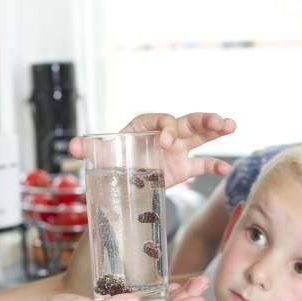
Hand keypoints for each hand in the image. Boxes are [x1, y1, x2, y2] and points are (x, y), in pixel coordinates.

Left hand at [69, 112, 235, 188]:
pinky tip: (225, 170)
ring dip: (216, 131)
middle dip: (203, 120)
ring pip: (200, 136)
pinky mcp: (183, 168)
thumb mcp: (98, 155)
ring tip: (231, 125)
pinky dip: (214, 166)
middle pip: (188, 122)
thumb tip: (70, 147)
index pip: (162, 120)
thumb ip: (87, 148)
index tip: (168, 140)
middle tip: (218, 121)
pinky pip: (202, 165)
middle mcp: (165, 134)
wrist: (119, 179)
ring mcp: (177, 150)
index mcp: (146, 126)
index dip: (168, 127)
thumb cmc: (111, 160)